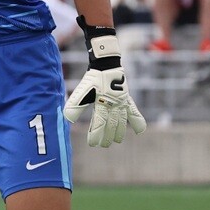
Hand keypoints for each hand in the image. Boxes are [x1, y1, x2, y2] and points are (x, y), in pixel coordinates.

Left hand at [63, 20, 146, 146]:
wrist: (106, 64)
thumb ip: (76, 104)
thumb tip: (68, 119)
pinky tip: (140, 131)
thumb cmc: (92, 77)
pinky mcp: (127, 99)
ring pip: (122, 121)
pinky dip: (138, 121)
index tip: (93, 144)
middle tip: (103, 145)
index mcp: (102, 103)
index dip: (96, 135)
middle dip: (107, 136)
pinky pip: (134, 112)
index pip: (99, 124)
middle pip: (111, 125)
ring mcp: (122, 102)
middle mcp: (113, 105)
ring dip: (119, 132)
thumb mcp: (82, 90)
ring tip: (117, 140)